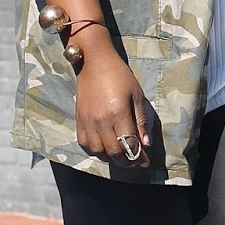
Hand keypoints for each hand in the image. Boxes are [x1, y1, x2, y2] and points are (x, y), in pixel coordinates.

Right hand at [74, 39, 151, 168]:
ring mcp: (87, 122)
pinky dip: (95, 151)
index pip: (130, 144)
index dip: (139, 157)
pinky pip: (84, 144)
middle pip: (114, 152)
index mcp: (118, 113)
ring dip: (111, 158)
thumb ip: (141, 121)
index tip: (146, 162)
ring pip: (98, 152)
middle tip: (135, 162)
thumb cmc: (120, 76)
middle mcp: (101, 121)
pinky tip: (104, 149)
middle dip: (127, 162)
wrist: (95, 63)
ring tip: (121, 156)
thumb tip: (146, 144)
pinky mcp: (78, 120)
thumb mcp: (137, 96)